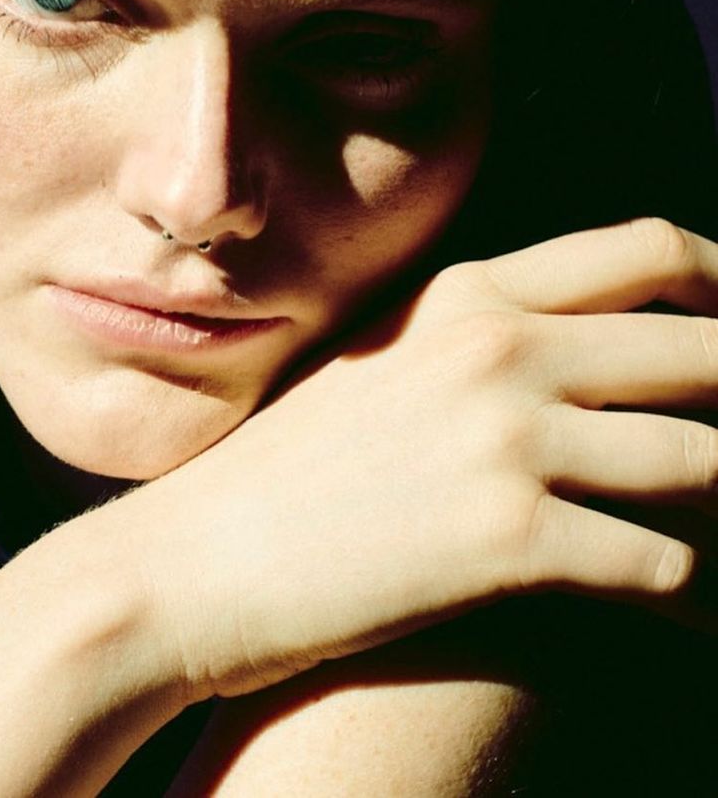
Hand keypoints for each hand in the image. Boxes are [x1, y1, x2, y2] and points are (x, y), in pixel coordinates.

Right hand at [113, 218, 717, 701]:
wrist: (195, 559)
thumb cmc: (284, 470)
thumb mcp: (379, 361)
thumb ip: (474, 335)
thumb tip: (576, 348)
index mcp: (470, 294)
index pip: (645, 247)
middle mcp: (501, 348)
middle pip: (701, 350)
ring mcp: (507, 439)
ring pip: (705, 462)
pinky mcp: (508, 539)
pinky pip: (665, 566)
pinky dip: (697, 598)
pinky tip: (694, 614)